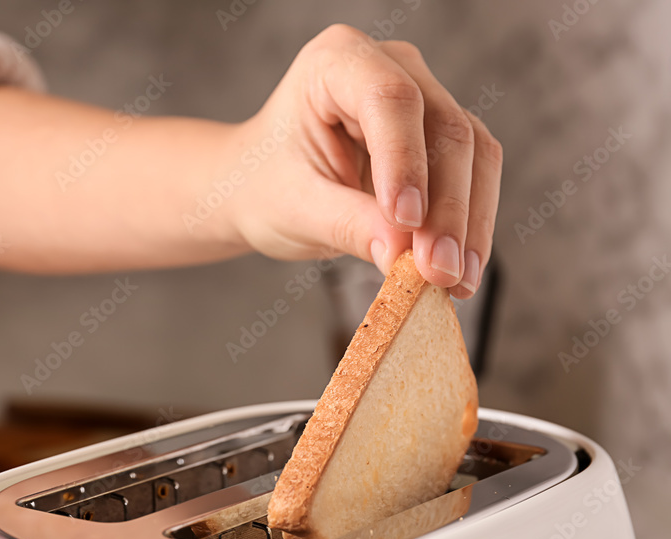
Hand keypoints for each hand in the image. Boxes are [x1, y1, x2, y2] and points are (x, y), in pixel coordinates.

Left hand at [225, 25, 502, 297]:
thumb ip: (346, 225)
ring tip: (454, 281)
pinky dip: (469, 226)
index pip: (389, 98)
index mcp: (336, 60)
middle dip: (446, 208)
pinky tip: (461, 271)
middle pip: (444, 128)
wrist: (261, 191)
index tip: (406, 222)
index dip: (406, 161)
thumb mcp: (294, 208)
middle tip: (438, 272)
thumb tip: (403, 255)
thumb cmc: (266, 186)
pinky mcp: (440, 138)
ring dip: (469, 223)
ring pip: (472, 153)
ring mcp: (423, 97)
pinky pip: (473, 177)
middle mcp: (390, 66)